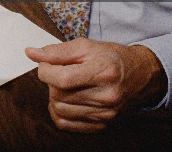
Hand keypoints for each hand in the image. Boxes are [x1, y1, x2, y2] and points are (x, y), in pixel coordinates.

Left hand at [25, 39, 166, 131]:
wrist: (140, 75)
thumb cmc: (112, 58)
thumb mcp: (86, 47)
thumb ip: (57, 51)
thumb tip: (31, 53)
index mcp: (103, 73)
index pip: (62, 79)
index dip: (45, 71)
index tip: (46, 64)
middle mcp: (106, 96)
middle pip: (59, 94)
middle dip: (51, 81)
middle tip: (59, 72)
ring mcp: (105, 113)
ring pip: (60, 109)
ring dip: (54, 96)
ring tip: (65, 85)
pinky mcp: (102, 124)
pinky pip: (67, 124)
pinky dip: (59, 112)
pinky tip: (65, 99)